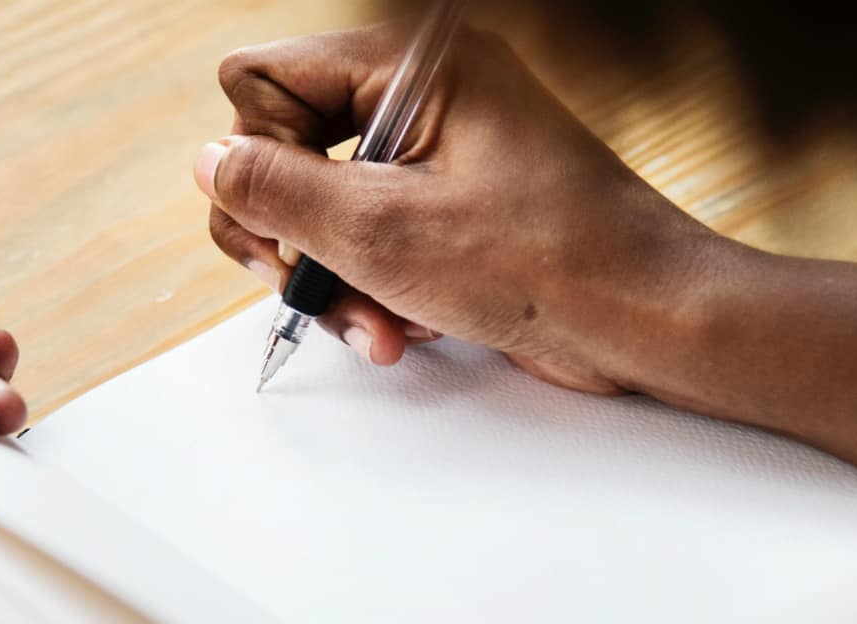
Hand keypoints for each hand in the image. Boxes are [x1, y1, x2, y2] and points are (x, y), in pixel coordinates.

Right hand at [197, 23, 717, 393]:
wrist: (646, 317)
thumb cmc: (548, 261)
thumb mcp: (383, 230)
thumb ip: (275, 192)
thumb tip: (210, 162)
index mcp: (414, 62)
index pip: (263, 79)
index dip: (257, 160)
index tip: (284, 230)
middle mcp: (425, 94)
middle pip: (289, 147)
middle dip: (294, 237)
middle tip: (306, 290)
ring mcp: (440, 150)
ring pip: (327, 204)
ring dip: (337, 279)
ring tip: (378, 327)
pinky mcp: (452, 205)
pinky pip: (375, 235)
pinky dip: (376, 287)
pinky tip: (405, 328)